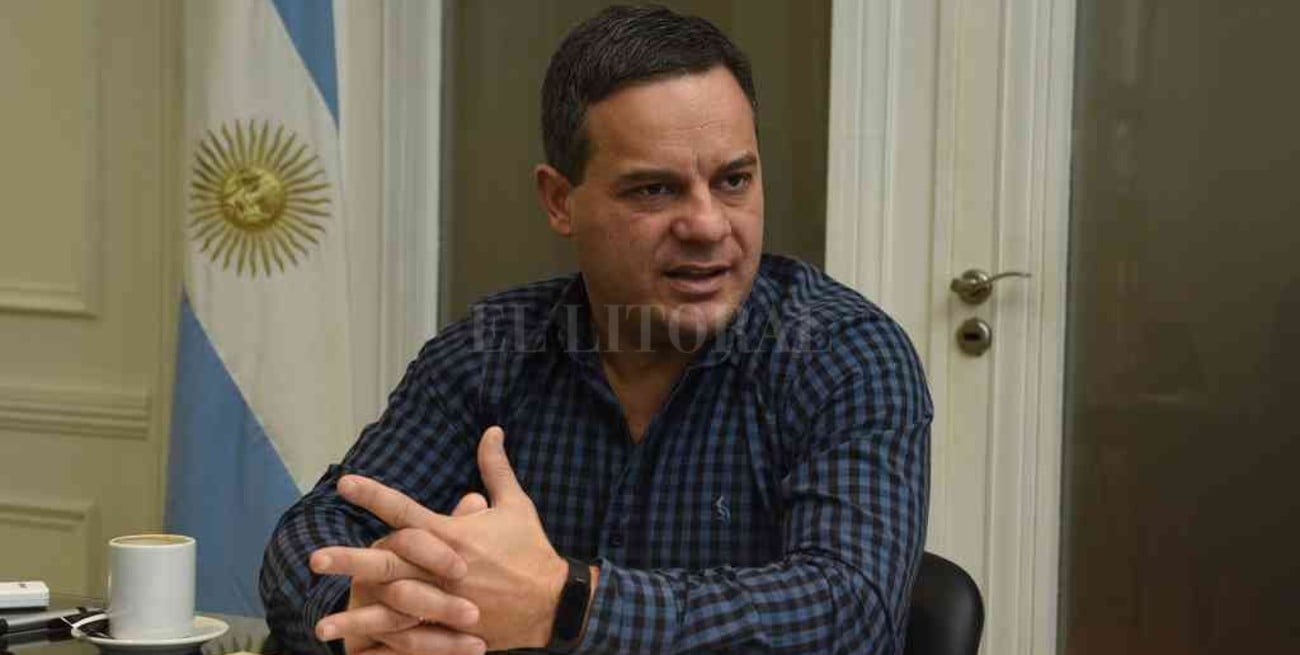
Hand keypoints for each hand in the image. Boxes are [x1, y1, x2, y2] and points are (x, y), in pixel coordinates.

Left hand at [337, 426, 570, 651]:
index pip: (405, 510)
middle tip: (315, 559)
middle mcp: (443, 568)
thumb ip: (496, 468)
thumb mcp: (516, 505)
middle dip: (350, 561)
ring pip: (392, 607)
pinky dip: (383, 645)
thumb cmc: (531, 550)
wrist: (554, 602)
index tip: (343, 483)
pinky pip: (410, 638)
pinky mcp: (451, 629)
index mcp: (454, 534)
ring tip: (321, 625)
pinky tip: (357, 653)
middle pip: (389, 562)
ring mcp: (445, 601)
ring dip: (356, 616)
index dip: (373, 495)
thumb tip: (491, 430)